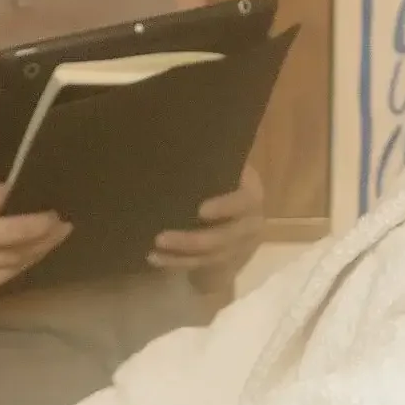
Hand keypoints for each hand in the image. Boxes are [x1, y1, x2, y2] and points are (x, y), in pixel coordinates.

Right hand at [0, 174, 71, 298]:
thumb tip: (26, 168)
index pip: (1, 197)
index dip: (29, 197)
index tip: (51, 191)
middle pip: (13, 233)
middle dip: (43, 227)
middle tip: (63, 218)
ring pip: (17, 256)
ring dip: (44, 245)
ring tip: (61, 232)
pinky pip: (11, 272)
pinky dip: (30, 260)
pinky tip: (42, 250)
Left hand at [151, 161, 265, 283]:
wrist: (228, 200)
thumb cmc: (217, 174)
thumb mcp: (219, 165)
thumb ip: (206, 162)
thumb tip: (172, 139)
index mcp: (251, 192)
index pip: (244, 201)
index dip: (225, 207)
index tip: (200, 211)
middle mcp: (251, 222)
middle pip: (226, 237)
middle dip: (192, 240)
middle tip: (160, 237)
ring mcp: (240, 245)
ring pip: (212, 257)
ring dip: (181, 257)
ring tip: (153, 251)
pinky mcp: (226, 259)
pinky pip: (202, 266)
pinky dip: (178, 263)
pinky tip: (155, 258)